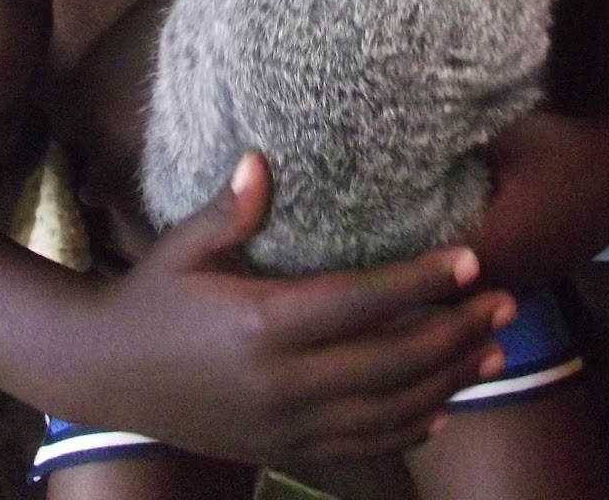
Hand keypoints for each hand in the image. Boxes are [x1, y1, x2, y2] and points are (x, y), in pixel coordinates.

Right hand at [76, 152, 514, 468]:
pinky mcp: (281, 449)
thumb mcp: (183, 246)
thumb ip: (231, 208)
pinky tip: (441, 408)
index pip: (361, 301)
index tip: (471, 260)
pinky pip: (359, 447)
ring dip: (448, 380)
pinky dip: (407, 428)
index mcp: (262, 323)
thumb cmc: (149, 297)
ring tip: (493, 350)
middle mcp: (282, 382)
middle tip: (504, 301)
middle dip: (456, 331)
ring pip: (387, 410)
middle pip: (391, 362)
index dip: (420, 282)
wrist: (104, 376)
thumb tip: (264, 159)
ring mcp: (285, 425)